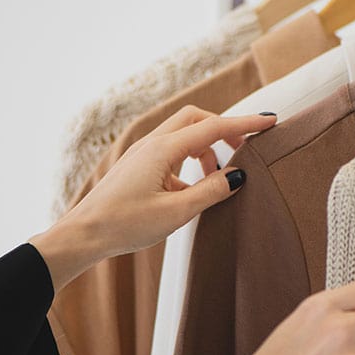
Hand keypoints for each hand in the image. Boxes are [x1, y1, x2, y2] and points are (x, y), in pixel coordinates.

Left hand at [30, 106, 275, 288]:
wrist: (83, 234)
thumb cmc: (125, 224)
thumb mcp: (176, 212)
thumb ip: (211, 191)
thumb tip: (238, 175)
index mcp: (163, 149)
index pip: (213, 127)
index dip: (245, 123)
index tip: (270, 121)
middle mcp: (152, 144)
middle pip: (196, 119)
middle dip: (224, 129)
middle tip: (245, 149)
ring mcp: (142, 153)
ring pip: (183, 135)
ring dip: (206, 150)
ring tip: (216, 180)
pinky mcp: (137, 165)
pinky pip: (171, 152)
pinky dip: (189, 163)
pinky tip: (191, 192)